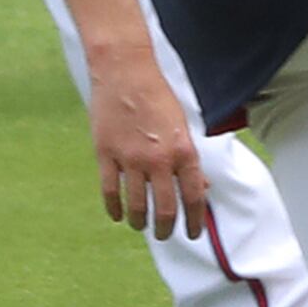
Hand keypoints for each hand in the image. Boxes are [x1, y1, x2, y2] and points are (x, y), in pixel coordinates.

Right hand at [92, 49, 210, 241]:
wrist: (126, 73)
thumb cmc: (158, 96)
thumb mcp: (184, 125)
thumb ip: (190, 157)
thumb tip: (202, 186)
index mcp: (183, 150)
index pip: (194, 196)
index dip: (195, 219)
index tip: (194, 232)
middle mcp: (158, 159)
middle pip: (165, 208)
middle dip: (166, 228)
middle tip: (165, 234)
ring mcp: (130, 159)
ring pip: (136, 205)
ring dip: (140, 221)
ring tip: (141, 225)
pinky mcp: (105, 155)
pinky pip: (110, 192)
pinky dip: (114, 208)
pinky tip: (117, 215)